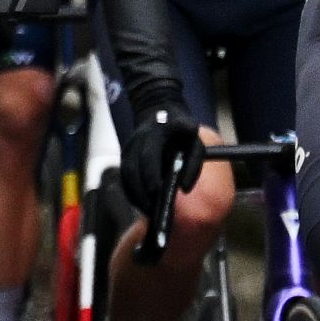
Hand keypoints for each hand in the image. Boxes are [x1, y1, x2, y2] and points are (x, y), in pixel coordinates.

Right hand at [115, 91, 195, 237]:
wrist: (158, 108)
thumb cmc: (181, 128)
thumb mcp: (195, 139)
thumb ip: (194, 162)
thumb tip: (184, 188)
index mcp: (153, 135)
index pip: (148, 158)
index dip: (151, 177)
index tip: (158, 194)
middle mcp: (135, 141)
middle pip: (132, 171)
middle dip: (141, 193)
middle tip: (154, 210)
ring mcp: (127, 149)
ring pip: (126, 176)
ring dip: (135, 195)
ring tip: (149, 211)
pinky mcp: (124, 157)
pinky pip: (125, 177)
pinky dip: (132, 192)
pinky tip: (143, 203)